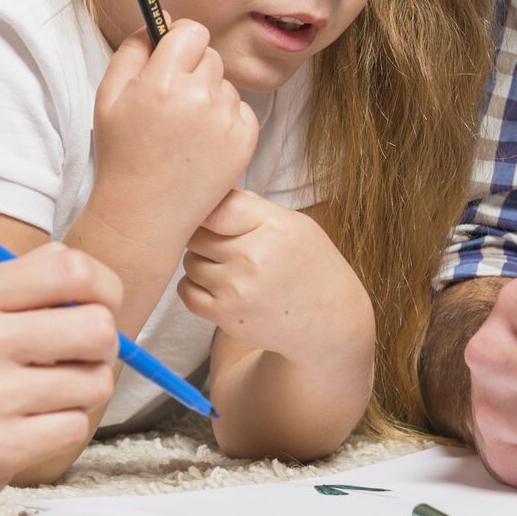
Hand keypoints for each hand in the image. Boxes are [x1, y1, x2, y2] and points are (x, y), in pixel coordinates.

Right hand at [0, 243, 120, 515]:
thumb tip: (104, 290)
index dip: (106, 288)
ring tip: (46, 397)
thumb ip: (30, 287)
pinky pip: (74, 426)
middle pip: (95, 327)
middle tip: (80, 359)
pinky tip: (30, 428)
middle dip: (103, 347)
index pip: (70, 269)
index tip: (101, 307)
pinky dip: (64, 428)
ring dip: (83, 393)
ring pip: (93, 382)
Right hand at [91, 21, 259, 235]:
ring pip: (225, 84)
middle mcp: (199, 99)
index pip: (191, 31)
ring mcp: (226, 122)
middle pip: (210, 55)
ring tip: (184, 129)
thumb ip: (133, 48)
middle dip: (193, 69)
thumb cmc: (122, 153)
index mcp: (162, 82)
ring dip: (209, 96)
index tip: (172, 54)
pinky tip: (201, 143)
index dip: (180, 40)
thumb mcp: (108, 95)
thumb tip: (161, 17)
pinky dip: (225, 120)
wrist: (145, 213)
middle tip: (171, 100)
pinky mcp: (246, 141)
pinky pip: (241, 109)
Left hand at [178, 191, 370, 362]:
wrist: (330, 322)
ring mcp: (237, 290)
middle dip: (204, 234)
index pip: (217, 207)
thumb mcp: (296, 225)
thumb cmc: (311, 267)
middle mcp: (253, 257)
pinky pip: (186, 292)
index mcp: (273, 227)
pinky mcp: (226, 316)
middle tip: (221, 241)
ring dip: (200, 261)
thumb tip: (213, 193)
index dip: (207, 206)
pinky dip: (194, 286)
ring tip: (226, 265)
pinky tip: (217, 284)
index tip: (212, 213)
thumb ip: (253, 206)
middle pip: (196, 233)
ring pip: (190, 262)